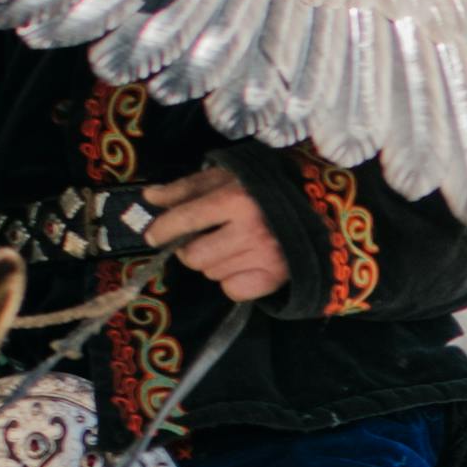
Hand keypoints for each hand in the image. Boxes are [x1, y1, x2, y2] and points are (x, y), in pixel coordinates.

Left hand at [136, 164, 296, 301]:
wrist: (317, 205)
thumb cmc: (264, 187)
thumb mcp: (226, 177)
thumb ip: (187, 188)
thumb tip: (150, 198)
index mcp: (235, 199)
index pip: (185, 219)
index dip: (162, 230)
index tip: (153, 236)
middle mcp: (250, 230)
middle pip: (193, 256)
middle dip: (189, 249)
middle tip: (200, 239)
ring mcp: (264, 257)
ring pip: (211, 273)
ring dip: (212, 262)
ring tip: (228, 247)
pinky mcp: (274, 278)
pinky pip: (232, 290)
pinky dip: (230, 280)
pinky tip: (241, 264)